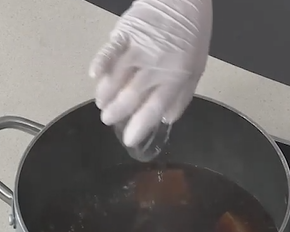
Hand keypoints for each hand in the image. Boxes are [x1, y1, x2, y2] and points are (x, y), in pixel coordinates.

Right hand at [89, 0, 211, 147]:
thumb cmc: (192, 35)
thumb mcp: (196, 68)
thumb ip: (182, 95)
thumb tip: (166, 119)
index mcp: (175, 77)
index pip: (153, 108)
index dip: (140, 126)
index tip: (129, 139)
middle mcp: (155, 66)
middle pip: (131, 96)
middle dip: (117, 112)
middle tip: (108, 119)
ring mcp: (139, 49)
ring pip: (117, 76)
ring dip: (106, 94)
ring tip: (101, 104)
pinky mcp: (126, 33)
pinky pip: (110, 50)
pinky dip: (100, 63)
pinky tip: (93, 75)